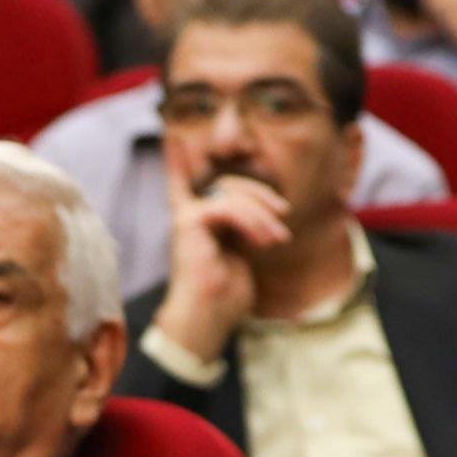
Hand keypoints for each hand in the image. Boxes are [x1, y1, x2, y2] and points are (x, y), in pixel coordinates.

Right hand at [149, 153, 288, 367]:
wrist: (207, 318)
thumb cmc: (225, 297)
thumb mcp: (241, 255)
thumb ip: (245, 228)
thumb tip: (269, 211)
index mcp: (196, 224)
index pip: (184, 185)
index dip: (177, 162)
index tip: (172, 138)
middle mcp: (188, 217)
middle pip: (229, 183)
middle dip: (262, 195)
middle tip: (284, 213)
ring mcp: (188, 217)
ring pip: (233, 192)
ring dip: (263, 214)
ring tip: (278, 239)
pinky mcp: (191, 222)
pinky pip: (229, 207)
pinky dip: (252, 222)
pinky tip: (264, 242)